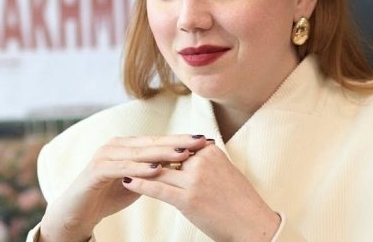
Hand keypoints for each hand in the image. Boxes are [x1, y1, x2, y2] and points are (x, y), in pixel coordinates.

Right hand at [39, 134, 210, 241]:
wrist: (77, 212)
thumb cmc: (109, 196)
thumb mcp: (138, 183)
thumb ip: (156, 173)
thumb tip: (184, 167)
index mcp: (128, 145)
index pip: (160, 140)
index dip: (183, 140)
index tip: (206, 141)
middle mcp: (117, 145)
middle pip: (153, 142)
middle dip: (178, 141)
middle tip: (201, 141)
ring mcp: (105, 154)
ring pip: (139, 153)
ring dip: (163, 153)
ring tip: (184, 153)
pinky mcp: (96, 169)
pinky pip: (122, 168)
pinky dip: (140, 168)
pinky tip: (157, 169)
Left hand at [121, 143, 280, 241]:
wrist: (252, 225)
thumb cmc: (239, 201)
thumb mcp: (224, 171)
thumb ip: (204, 161)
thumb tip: (185, 157)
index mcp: (210, 152)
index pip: (177, 147)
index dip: (159, 149)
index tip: (142, 147)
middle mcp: (202, 161)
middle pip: (166, 157)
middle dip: (146, 158)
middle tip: (126, 155)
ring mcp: (195, 179)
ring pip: (158, 171)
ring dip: (137, 168)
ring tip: (120, 166)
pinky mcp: (188, 199)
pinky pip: (158, 189)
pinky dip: (140, 184)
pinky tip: (127, 181)